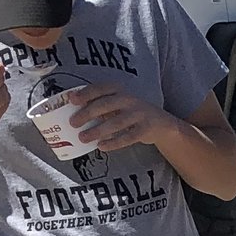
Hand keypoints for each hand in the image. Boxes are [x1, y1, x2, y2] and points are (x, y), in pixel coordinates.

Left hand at [63, 81, 177, 153]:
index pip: (100, 89)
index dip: (86, 93)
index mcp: (120, 91)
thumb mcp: (119, 105)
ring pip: (115, 122)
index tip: (72, 100)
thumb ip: (102, 106)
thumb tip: (76, 113)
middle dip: (87, 114)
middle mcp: (129, 100)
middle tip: (73, 123)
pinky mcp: (146, 129)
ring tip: (83, 138)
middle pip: (105, 105)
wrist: (162, 124)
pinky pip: (127, 137)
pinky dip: (113, 142)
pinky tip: (101, 146)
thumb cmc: (132, 114)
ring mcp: (139, 114)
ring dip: (97, 130)